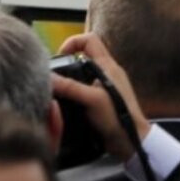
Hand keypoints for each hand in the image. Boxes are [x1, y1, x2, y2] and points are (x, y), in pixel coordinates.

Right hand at [52, 33, 150, 160]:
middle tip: (54, 76)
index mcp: (108, 65)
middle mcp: (107, 71)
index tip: (60, 56)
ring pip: (82, 73)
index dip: (73, 42)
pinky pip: (84, 88)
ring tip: (57, 90)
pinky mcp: (102, 99)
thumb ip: (71, 87)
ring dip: (70, 79)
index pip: (90, 40)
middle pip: (83, 56)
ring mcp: (105, 85)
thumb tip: (48, 78)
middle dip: (67, 63)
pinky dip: (74, 92)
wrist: (131, 141)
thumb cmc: (117, 115)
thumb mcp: (92, 99)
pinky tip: (66, 103)